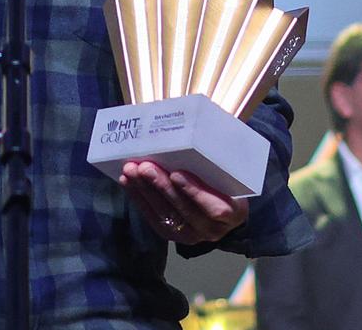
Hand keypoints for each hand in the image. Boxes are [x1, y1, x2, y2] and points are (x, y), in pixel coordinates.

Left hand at [118, 160, 247, 244]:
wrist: (223, 209)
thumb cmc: (226, 182)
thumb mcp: (231, 172)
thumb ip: (217, 159)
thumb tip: (201, 126)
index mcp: (234, 212)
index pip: (214, 207)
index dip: (194, 192)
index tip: (176, 174)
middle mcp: (212, 229)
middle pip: (183, 210)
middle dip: (162, 187)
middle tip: (145, 166)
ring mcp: (191, 235)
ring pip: (165, 214)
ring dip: (145, 191)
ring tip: (131, 170)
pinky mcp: (172, 235)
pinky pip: (152, 217)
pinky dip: (138, 198)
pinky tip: (127, 181)